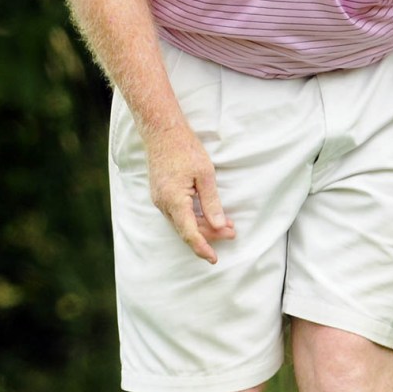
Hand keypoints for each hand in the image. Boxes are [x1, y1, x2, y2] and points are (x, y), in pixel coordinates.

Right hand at [145, 125, 235, 262]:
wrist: (162, 132)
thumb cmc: (185, 149)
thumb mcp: (205, 174)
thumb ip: (211, 202)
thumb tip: (218, 226)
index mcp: (174, 200)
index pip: (190, 233)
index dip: (203, 248)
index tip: (214, 259)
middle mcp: (164, 204)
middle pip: (187, 229)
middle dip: (210, 234)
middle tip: (232, 232)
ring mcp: (160, 200)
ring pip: (182, 222)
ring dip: (203, 226)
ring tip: (226, 225)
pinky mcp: (161, 195)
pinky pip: (177, 213)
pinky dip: (193, 217)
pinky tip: (208, 214)